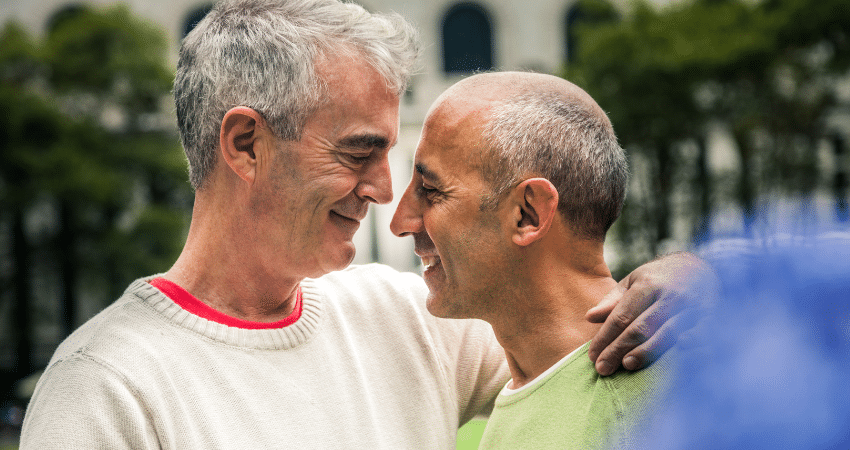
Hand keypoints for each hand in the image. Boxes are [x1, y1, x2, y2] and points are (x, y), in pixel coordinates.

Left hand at [585, 252, 717, 375]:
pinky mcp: (712, 314)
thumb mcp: (633, 282)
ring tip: (626, 366)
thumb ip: (612, 301)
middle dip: (619, 349)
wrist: (699, 266)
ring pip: (667, 332)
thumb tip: (589, 318)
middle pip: (640, 327)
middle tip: (602, 368)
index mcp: (647, 285)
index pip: (622, 316)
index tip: (592, 356)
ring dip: (646, 351)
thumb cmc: (658, 279)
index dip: (605, 337)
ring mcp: (693, 305)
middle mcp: (670, 295)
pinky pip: (702, 332)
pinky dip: (693, 341)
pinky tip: (681, 349)